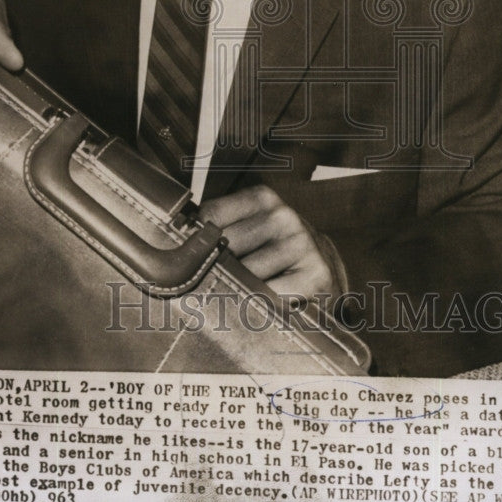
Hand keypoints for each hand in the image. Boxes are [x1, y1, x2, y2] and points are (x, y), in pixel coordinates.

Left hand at [198, 185, 343, 300]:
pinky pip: (270, 295)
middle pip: (227, 247)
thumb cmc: (273, 246)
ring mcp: (301, 244)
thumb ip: (218, 226)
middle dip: (214, 266)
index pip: (212, 215)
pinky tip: (260, 300)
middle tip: (209, 279)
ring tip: (237, 291)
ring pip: (247, 274)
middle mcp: (283, 216)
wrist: (323, 264)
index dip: (196, 239)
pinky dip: (259, 303)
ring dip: (236, 288)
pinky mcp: (315, 274)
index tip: (189, 253)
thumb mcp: (250, 224)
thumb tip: (178, 243)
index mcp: (262, 198)